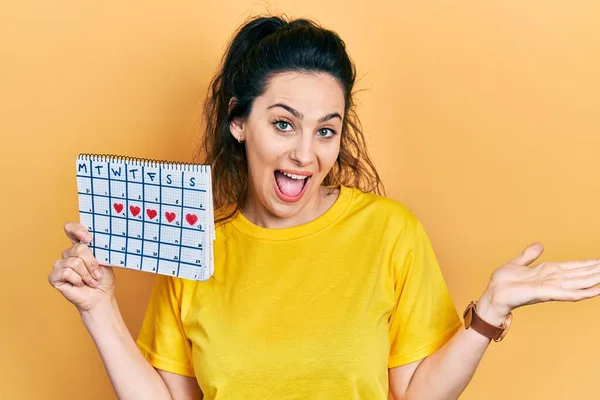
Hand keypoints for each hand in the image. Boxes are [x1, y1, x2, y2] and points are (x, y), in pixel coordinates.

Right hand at [48, 222, 115, 312]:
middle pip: (78, 248)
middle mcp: (68, 253)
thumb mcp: (105, 261)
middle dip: (92, 263)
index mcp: (80, 246)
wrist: (100, 297)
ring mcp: (60, 264)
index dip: (77, 229)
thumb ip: (98, 249)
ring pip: (74, 262)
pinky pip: (66, 272)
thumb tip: (94, 240)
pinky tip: (79, 285)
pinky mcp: (54, 276)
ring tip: (91, 281)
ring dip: (87, 274)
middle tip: (97, 274)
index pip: (71, 228)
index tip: (88, 238)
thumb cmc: (102, 279)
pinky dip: (77, 280)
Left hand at [476, 242, 599, 324]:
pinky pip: (567, 293)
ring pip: (579, 282)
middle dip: (596, 270)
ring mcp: (550, 287)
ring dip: (595, 279)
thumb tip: (539, 245)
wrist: (493, 295)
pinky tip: (596, 291)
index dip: (588, 263)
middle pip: (581, 273)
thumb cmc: (503, 282)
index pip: (573, 266)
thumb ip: (529, 255)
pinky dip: (582, 292)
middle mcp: (553, 279)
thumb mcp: (517, 263)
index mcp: (548, 271)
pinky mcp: (545, 293)